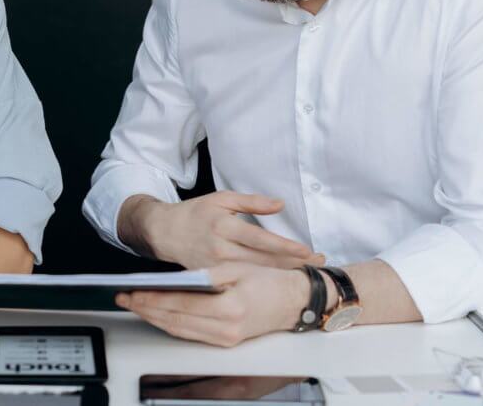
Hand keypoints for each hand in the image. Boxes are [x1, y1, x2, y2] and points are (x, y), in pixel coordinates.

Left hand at [117, 262, 308, 346]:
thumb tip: (179, 280)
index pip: (179, 303)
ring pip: (179, 330)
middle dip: (146, 309)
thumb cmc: (270, 281)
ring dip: (154, 319)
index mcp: (229, 307)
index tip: (132, 291)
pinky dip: (170, 325)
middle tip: (124, 298)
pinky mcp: (226, 342)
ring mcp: (226, 339)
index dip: (152, 297)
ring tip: (135, 305)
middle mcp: (226, 329)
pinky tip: (158, 316)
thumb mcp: (238, 269)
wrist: (295, 302)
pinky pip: (190, 335)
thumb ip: (208, 276)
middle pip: (175, 320)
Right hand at [121, 191, 323, 269]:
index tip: (308, 251)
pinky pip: (241, 281)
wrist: (164, 232)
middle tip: (318, 264)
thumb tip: (280, 204)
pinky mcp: (212, 279)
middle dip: (293, 264)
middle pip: (263, 261)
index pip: (261, 239)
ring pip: (255, 274)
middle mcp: (221, 249)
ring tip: (306, 273)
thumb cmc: (196, 213)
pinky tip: (279, 282)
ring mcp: (216, 267)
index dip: (286, 247)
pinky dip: (262, 281)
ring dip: (281, 274)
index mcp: (225, 226)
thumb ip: (252, 202)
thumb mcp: (222, 199)